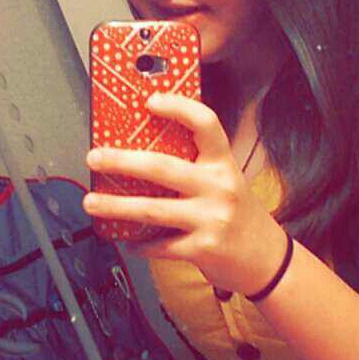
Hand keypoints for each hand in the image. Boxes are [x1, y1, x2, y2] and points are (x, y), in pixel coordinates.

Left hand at [83, 91, 288, 296]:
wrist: (266, 259)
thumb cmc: (238, 215)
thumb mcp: (226, 181)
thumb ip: (195, 166)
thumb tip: (141, 152)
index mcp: (223, 163)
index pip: (205, 124)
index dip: (178, 107)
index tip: (150, 100)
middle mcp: (219, 187)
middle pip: (163, 168)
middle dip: (122, 162)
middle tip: (94, 157)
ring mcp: (211, 219)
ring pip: (153, 209)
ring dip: (116, 206)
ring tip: (91, 202)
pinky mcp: (203, 249)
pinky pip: (160, 245)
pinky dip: (139, 243)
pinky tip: (127, 239)